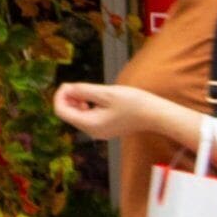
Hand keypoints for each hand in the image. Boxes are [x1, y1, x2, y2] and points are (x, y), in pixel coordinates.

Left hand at [51, 82, 191, 147]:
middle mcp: (92, 132)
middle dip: (68, 98)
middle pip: (68, 114)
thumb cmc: (134, 103)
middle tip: (76, 85)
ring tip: (85, 91)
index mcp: (90, 124)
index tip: (67, 84)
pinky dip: (86, 107)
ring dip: (76, 102)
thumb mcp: (106, 93)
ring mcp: (99, 132)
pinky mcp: (106, 128)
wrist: (156, 115)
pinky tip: (94, 98)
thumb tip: (66, 88)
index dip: (60, 96)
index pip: (62, 111)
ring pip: (77, 116)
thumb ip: (83, 91)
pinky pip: (88, 118)